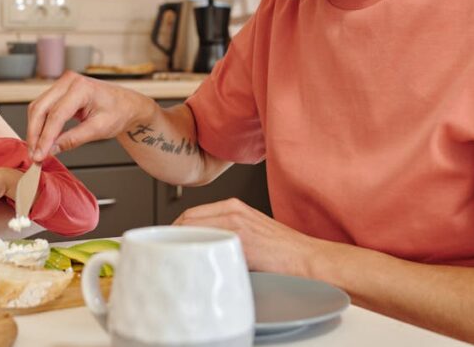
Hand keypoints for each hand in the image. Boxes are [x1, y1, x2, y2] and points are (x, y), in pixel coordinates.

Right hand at [26, 72, 154, 161]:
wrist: (126, 105)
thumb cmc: (119, 112)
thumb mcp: (99, 129)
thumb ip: (74, 139)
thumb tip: (52, 150)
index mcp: (81, 87)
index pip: (56, 115)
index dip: (45, 137)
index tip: (40, 154)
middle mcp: (68, 82)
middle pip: (40, 108)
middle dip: (35, 134)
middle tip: (35, 155)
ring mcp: (62, 85)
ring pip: (38, 108)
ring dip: (35, 130)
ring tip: (37, 150)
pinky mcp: (59, 92)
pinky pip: (43, 108)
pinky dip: (40, 125)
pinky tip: (42, 140)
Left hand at [173, 198, 320, 277]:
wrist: (308, 258)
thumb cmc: (283, 251)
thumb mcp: (251, 231)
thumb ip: (225, 232)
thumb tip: (199, 247)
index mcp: (233, 206)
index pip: (190, 214)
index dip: (174, 230)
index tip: (168, 243)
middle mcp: (232, 210)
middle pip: (185, 220)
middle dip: (172, 237)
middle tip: (165, 254)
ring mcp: (235, 224)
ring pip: (192, 230)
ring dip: (179, 245)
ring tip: (174, 261)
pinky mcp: (240, 241)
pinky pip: (207, 244)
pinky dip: (195, 252)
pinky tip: (192, 265)